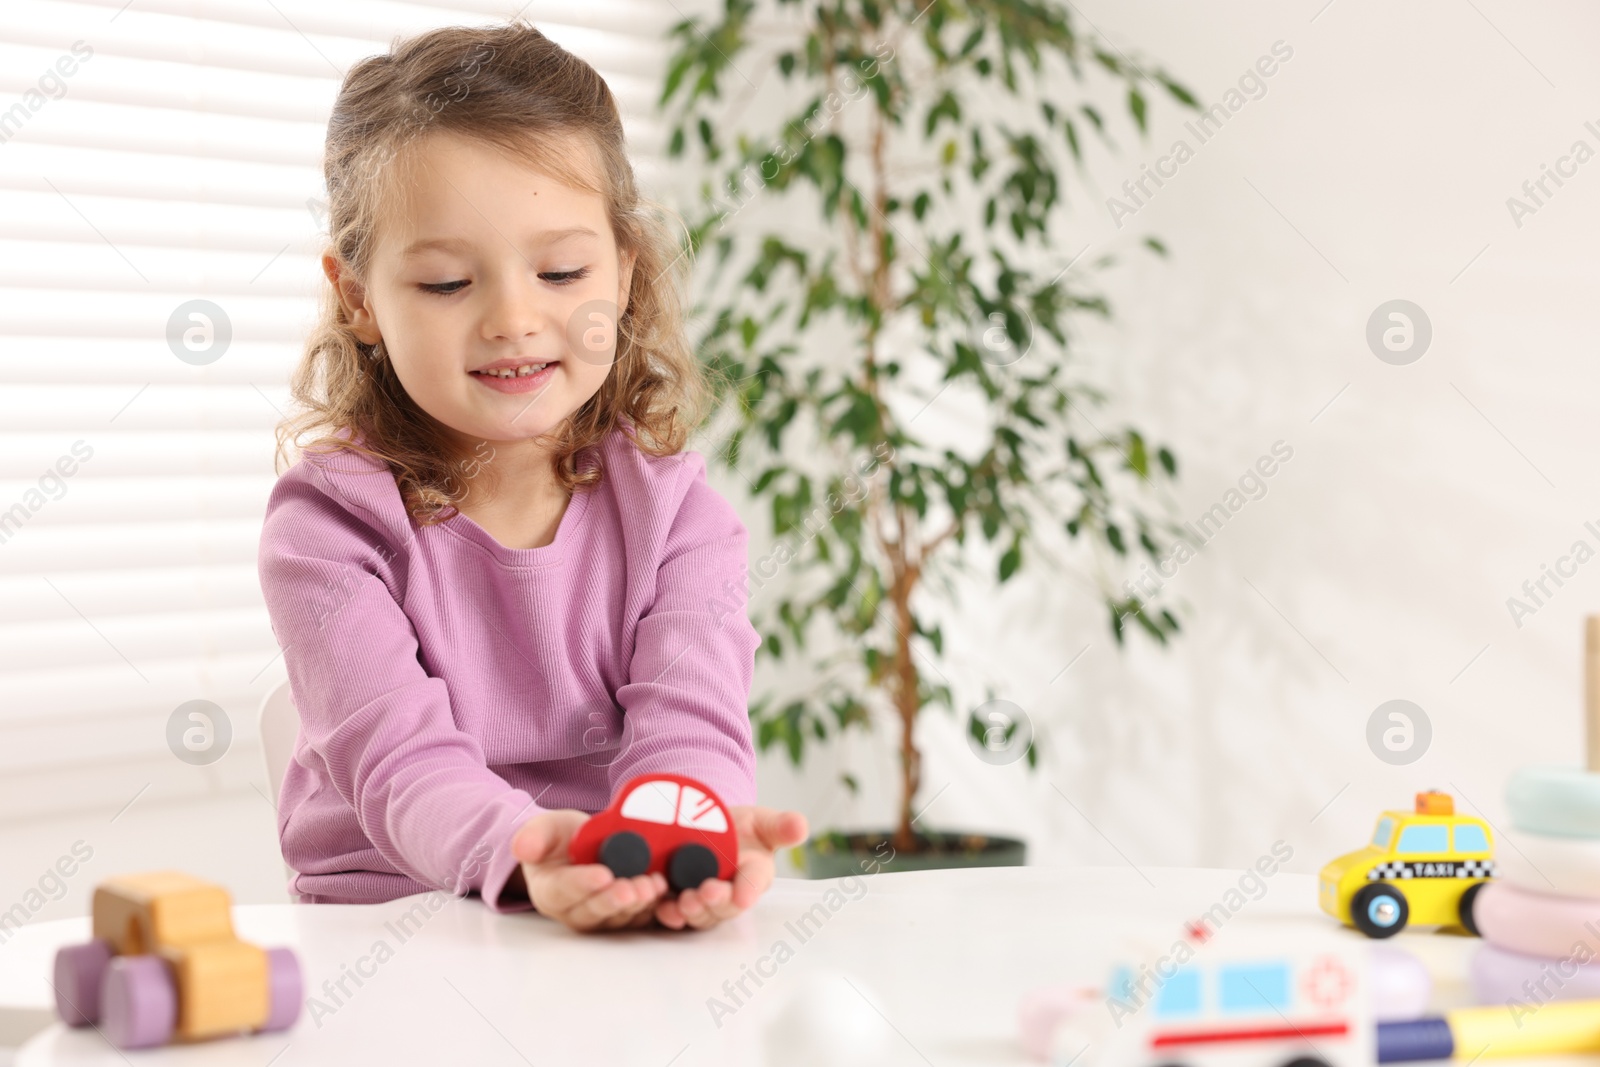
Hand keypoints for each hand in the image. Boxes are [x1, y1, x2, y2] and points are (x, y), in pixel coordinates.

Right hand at [511, 810, 669, 932]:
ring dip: (637, 904)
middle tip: (631, 887)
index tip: (602, 874)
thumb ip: (534, 837)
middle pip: (593, 911)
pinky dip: (654, 907)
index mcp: (550, 892)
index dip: (582, 884)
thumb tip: (522, 847)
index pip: (563, 891)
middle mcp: (575, 911)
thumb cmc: (560, 840)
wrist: (580, 847)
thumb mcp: (544, 829)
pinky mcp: (627, 914)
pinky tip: (664, 891)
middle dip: (614, 900)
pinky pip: (640, 917)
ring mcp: (602, 915)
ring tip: (652, 886)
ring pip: (619, 917)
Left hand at [654, 805, 807, 931]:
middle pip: (725, 905)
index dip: (748, 891)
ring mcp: (703, 900)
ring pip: (700, 914)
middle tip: (708, 893)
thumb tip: (801, 827)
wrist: (706, 826)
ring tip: (685, 901)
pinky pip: (673, 913)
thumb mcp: (761, 821)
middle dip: (717, 902)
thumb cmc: (742, 829)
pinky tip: (661, 906)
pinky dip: (667, 912)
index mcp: (754, 875)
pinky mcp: (677, 900)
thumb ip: (780, 826)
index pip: (754, 884)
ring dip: (693, 910)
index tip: (743, 897)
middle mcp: (731, 894)